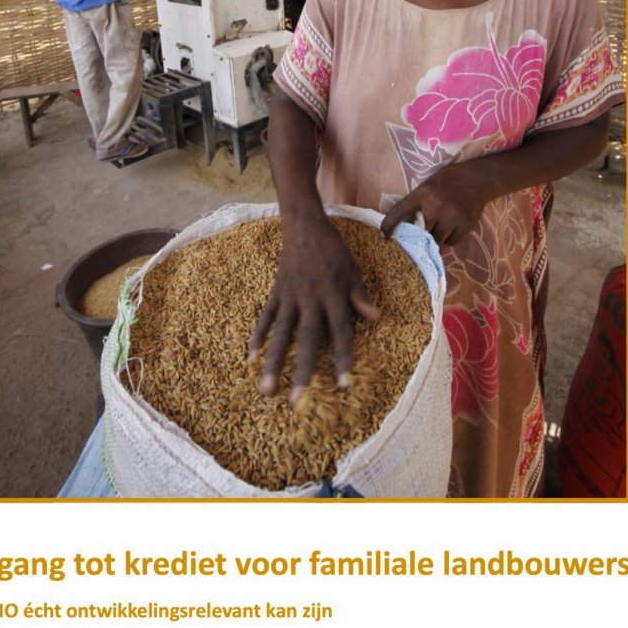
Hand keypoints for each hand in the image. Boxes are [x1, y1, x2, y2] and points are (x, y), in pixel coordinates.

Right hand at [249, 216, 379, 402]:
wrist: (303, 225)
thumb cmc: (333, 249)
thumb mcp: (352, 268)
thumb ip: (360, 295)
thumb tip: (377, 318)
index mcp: (333, 295)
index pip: (340, 332)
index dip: (342, 359)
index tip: (343, 386)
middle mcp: (310, 300)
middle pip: (306, 340)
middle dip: (302, 372)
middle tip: (297, 402)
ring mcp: (289, 297)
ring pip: (280, 334)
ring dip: (273, 363)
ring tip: (265, 389)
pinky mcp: (275, 293)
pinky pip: (265, 318)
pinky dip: (258, 337)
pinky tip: (251, 359)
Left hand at [380, 162, 492, 246]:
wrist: (479, 178)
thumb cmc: (448, 181)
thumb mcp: (428, 185)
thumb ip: (417, 202)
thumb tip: (404, 226)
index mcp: (423, 193)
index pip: (400, 212)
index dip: (389, 226)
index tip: (383, 237)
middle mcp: (437, 205)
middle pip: (420, 232)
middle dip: (420, 233)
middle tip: (422, 232)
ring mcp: (453, 216)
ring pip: (437, 239)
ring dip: (436, 236)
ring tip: (442, 224)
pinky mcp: (466, 225)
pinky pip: (451, 242)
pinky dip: (450, 238)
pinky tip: (454, 225)